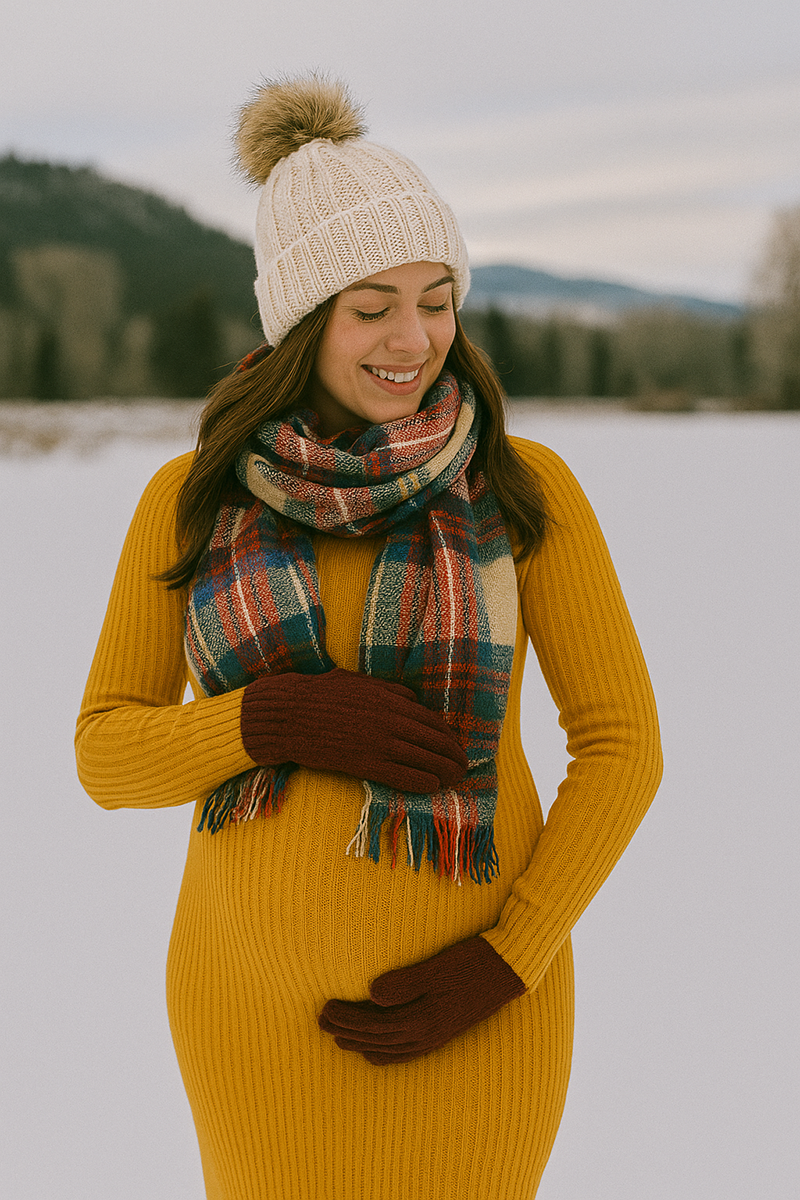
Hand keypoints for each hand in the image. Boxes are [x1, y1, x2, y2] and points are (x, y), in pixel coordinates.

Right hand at [240, 667, 467, 793]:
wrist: (290, 714)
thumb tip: (413, 698)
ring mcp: (379, 743)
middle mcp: (391, 720)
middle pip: (434, 741)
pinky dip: (423, 782)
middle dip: (453, 755)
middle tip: (465, 765)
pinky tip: (433, 786)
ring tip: (456, 778)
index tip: (456, 744)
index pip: (431, 720)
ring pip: (424, 760)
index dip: (448, 735)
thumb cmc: (321, 694)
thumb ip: (390, 689)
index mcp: (391, 699)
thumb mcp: (359, 681)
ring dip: (445, 771)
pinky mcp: (365, 764)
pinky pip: (403, 776)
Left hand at [318, 936, 525, 1063]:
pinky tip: (374, 1052)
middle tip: (320, 1021)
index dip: (345, 1017)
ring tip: (337, 1036)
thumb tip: (370, 994)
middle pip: (375, 1038)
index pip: (372, 1023)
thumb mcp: (436, 967)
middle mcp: (425, 1035)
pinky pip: (404, 1053)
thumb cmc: (472, 962)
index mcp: (422, 1019)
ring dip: (360, 1042)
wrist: (510, 970)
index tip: (323, 1008)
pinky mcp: (442, 1033)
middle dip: (345, 1031)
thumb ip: (404, 982)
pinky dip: (384, 1053)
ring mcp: (434, 1037)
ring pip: (387, 1048)